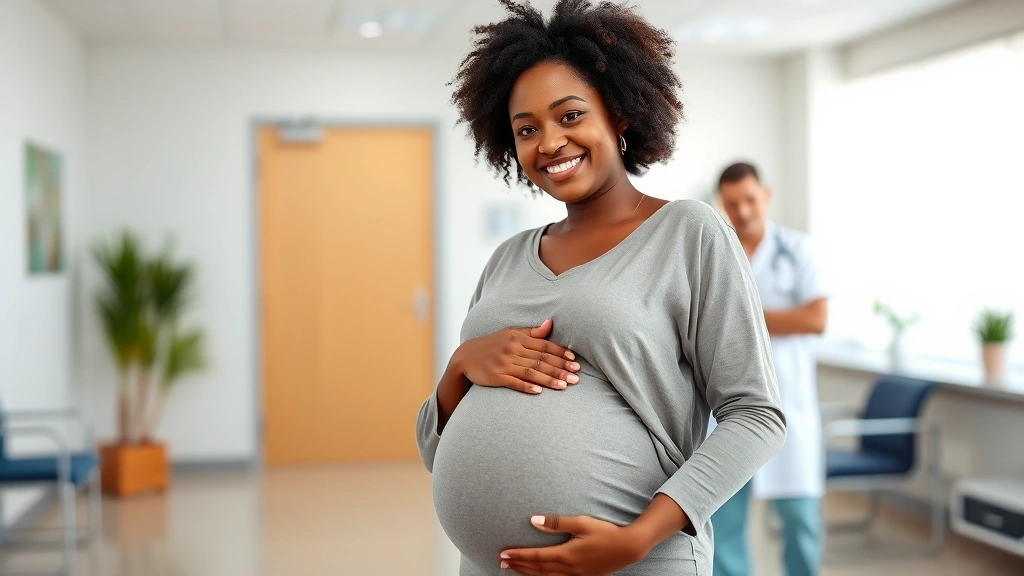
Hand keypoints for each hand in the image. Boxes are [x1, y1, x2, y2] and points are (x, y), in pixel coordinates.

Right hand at [455, 319, 580, 394]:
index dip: (560, 353)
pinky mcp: (496, 377)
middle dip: (560, 368)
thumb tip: (550, 323)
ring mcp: (504, 364)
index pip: (544, 346)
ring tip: (565, 386)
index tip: (574, 360)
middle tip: (576, 376)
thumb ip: (532, 332)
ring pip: (531, 372)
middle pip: (541, 360)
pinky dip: (527, 386)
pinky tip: (539, 391)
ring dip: (549, 379)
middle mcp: (512, 350)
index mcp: (518, 338)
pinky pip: (514, 382)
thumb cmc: (492, 345)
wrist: (465, 357)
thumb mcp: (510, 333)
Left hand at [500, 515, 648, 574]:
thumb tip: (534, 521)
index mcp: (567, 555)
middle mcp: (569, 568)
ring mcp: (575, 575)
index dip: (519, 555)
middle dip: (519, 565)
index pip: (536, 556)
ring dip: (528, 573)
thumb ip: (557, 522)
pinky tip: (538, 575)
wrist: (628, 548)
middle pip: (537, 569)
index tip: (504, 554)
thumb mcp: (582, 523)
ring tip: (514, 569)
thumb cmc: (606, 532)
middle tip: (502, 562)